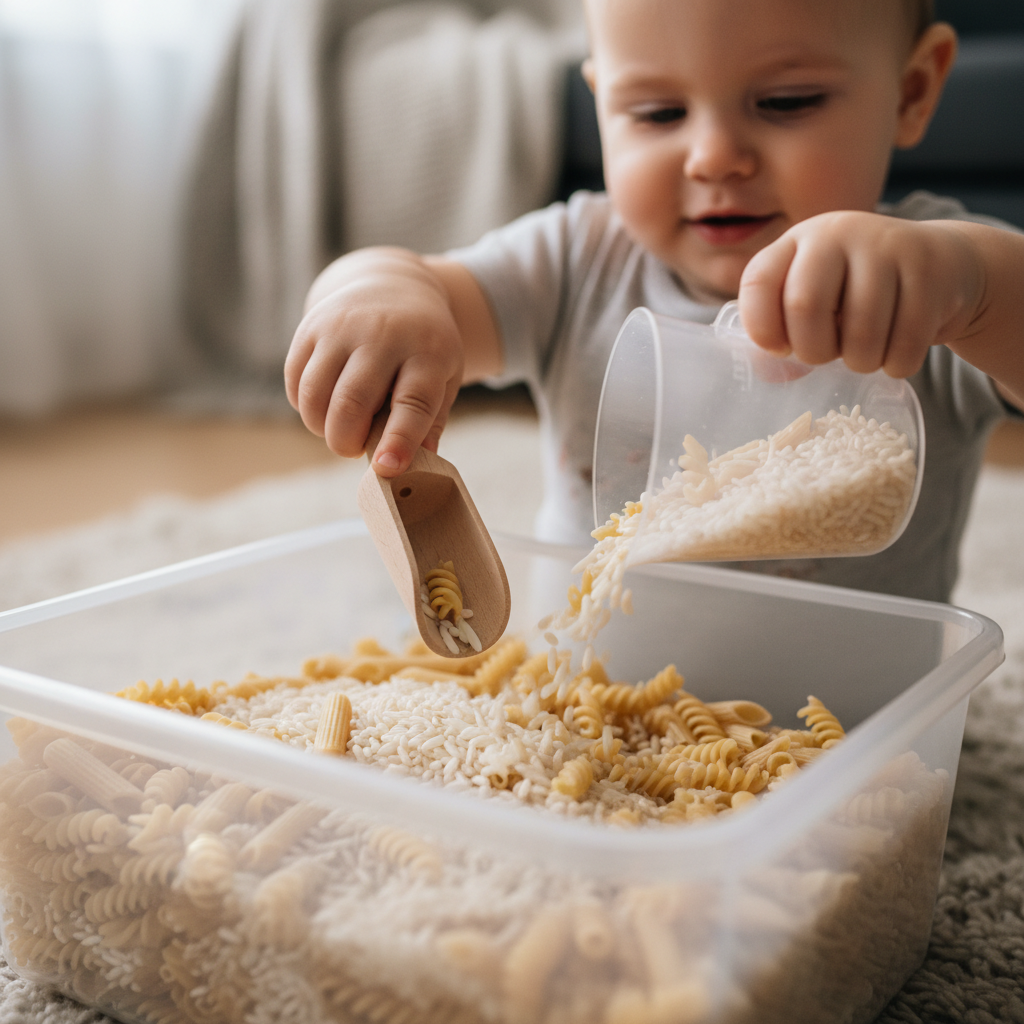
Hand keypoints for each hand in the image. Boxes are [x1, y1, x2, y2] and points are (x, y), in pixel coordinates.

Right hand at [285, 249, 464, 475]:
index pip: (412, 402)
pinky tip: (324, 405)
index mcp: (428, 351)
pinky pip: (296, 383)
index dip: (399, 439)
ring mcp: (343, 327)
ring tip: (341, 427)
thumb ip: (431, 420)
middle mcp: (383, 335)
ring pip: (315, 395)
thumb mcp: (444, 376)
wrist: (392, 284)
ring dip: (321, 428)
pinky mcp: (311, 327)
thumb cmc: (423, 346)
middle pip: (352, 403)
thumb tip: (414, 465)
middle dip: (346, 442)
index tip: (387, 468)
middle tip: (355, 449)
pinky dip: (305, 407)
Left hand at [738, 211, 984, 377]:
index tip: (780, 348)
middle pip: (805, 306)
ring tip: (863, 357)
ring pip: (861, 331)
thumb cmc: (864, 292)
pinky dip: (897, 364)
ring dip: (860, 362)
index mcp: (800, 239)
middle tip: (826, 357)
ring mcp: (887, 247)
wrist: (946, 263)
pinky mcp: (930, 271)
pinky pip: (906, 341)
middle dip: (813, 350)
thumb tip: (769, 373)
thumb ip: (786, 326)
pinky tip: (895, 357)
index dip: (762, 327)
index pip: (759, 282)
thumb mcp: (821, 294)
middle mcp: (839, 233)